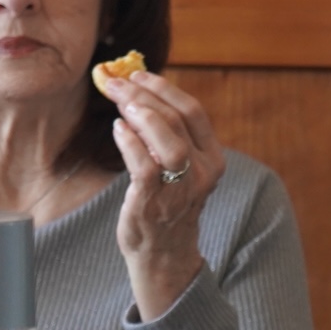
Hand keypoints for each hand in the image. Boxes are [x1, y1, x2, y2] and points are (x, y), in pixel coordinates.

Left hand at [103, 71, 225, 320]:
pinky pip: (144, 164)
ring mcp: (181, 188)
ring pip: (168, 138)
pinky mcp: (155, 201)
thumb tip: (136, 94)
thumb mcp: (179, 168)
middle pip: (178, 119)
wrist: (163, 254)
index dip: (164, 88)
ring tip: (120, 103)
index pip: (193, 111)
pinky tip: (117, 130)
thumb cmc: (166, 205)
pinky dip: (129, 141)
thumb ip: (167, 136)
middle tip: (116, 82)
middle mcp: (203, 172)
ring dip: (141, 114)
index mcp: (213, 159)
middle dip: (143, 94)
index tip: (138, 75)